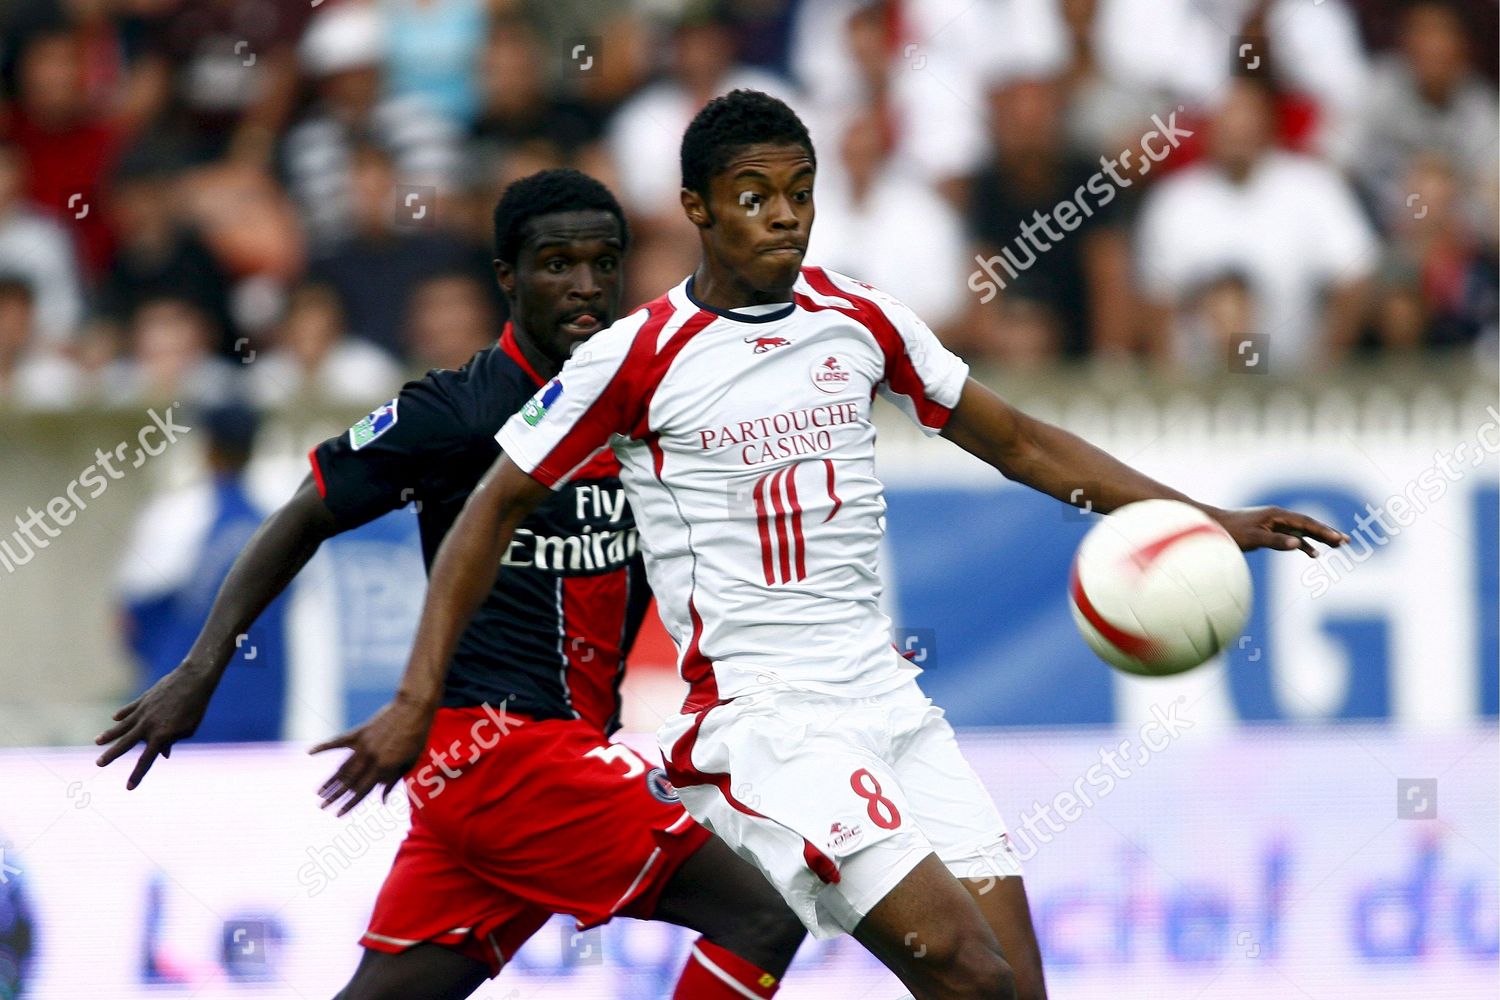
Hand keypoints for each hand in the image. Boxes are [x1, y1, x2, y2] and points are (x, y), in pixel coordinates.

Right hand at [94, 666, 214, 788]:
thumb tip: (162, 754)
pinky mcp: (143, 699)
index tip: (128, 788)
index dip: (137, 775)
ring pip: (121, 726)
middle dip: (112, 755)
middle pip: (125, 744)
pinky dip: (122, 714)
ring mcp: (142, 711)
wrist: (193, 679)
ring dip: (109, 734)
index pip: (146, 760)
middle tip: (98, 764)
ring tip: (97, 741)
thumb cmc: (195, 707)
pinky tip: (114, 719)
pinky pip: (129, 709)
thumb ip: (172, 741)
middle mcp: (147, 725)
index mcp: (161, 736)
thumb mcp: (187, 729)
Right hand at [310, 698, 432, 814]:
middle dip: (334, 797)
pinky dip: (324, 746)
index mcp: (385, 767)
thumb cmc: (417, 736)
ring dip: (330, 781)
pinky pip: (338, 741)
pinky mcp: (359, 732)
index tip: (337, 815)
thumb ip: (393, 780)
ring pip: (343, 766)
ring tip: (318, 793)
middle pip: (349, 782)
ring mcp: (363, 744)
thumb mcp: (410, 761)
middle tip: (321, 807)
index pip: (363, 791)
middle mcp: (371, 758)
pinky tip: (310, 752)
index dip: (349, 805)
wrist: (414, 707)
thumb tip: (382, 800)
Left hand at [1210, 506, 1348, 556]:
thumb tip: (1299, 544)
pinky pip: (1291, 536)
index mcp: (1276, 515)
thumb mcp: (1253, 538)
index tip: (1339, 539)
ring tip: (1338, 546)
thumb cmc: (1231, 531)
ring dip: (1319, 538)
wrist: (1212, 525)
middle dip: (1328, 532)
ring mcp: (1273, 523)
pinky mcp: (1268, 530)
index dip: (1324, 530)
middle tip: (1347, 541)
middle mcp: (1278, 516)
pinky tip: (1312, 553)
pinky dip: (1303, 543)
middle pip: (1308, 524)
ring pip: (1302, 530)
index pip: (1306, 522)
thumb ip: (1276, 541)